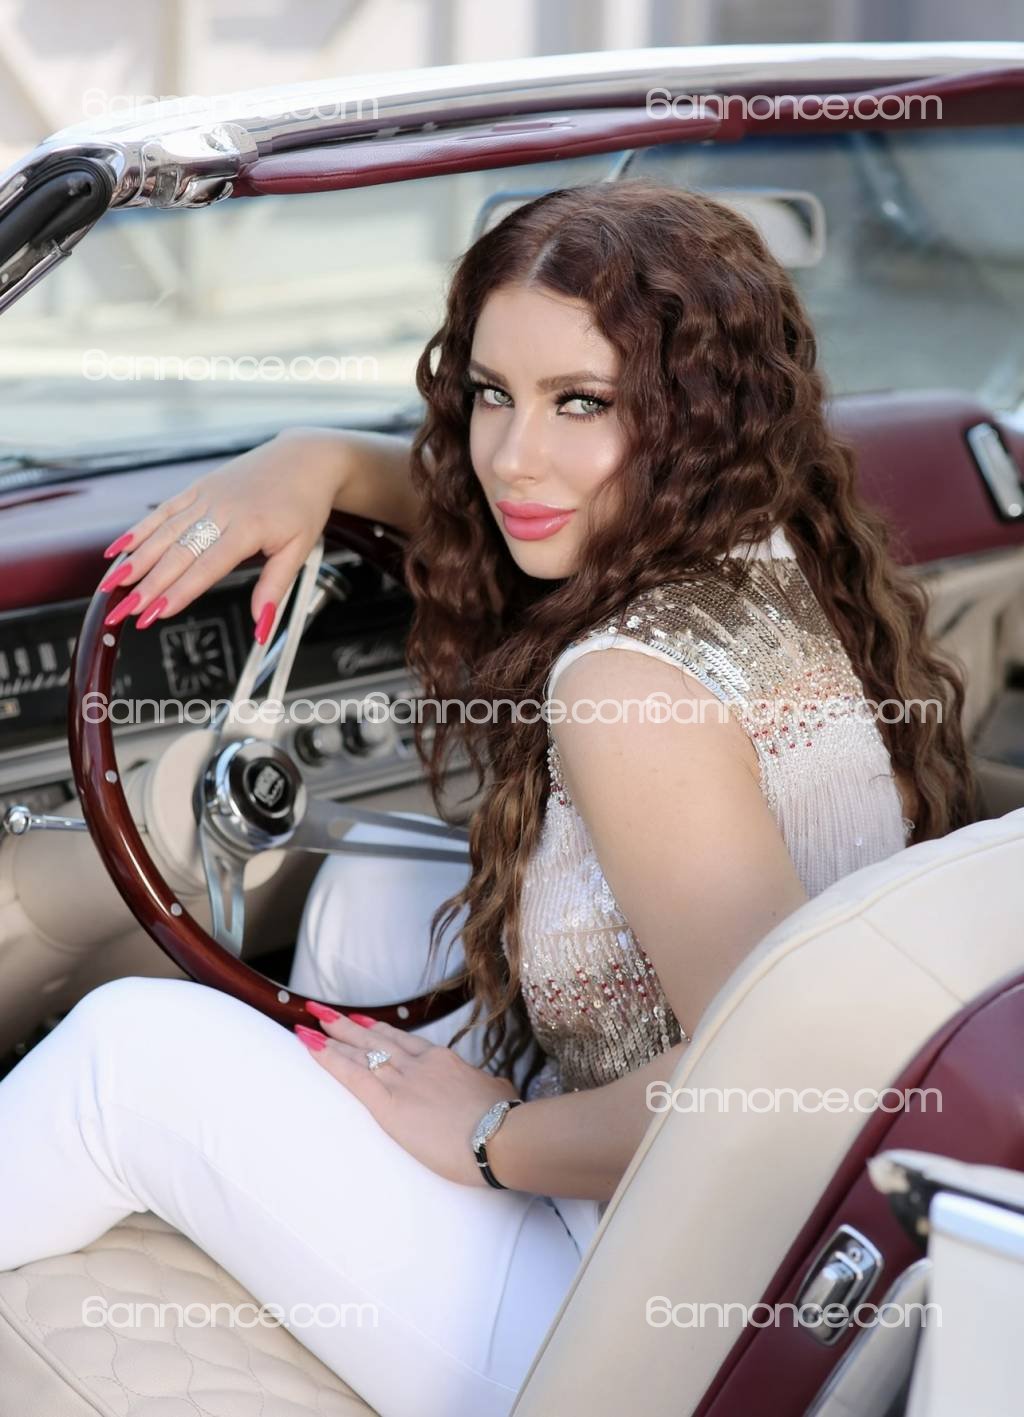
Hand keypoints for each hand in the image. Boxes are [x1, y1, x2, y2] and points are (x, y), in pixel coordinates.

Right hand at [97, 428, 347, 631]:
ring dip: (133, 562)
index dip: (177, 593)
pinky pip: (162, 512)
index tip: (155, 614)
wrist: (304, 458)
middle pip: (176, 554)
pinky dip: (137, 532)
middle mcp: (221, 510)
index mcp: (248, 528)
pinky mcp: (197, 488)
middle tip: (123, 612)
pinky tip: (116, 551)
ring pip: (162, 533)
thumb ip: (275, 588)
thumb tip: (262, 627)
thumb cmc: (303, 504)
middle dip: (146, 586)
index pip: (205, 567)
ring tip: (111, 587)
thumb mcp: (300, 549)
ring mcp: (205, 497)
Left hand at [294, 1012, 521, 1188]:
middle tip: (324, 1012)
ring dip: (331, 1036)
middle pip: (376, 1039)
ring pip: (360, 1052)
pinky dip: (328, 1058)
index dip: (380, 1032)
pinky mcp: (389, 1105)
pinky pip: (351, 1075)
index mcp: (444, 1062)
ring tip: (310, 1022)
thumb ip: (488, 1086)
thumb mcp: (499, 1094)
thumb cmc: (507, 1120)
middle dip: (347, 1025)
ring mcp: (403, 1080)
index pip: (405, 1043)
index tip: (363, 1022)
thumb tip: (493, 1087)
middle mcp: (420, 1064)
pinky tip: (310, 1046)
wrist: (503, 1136)